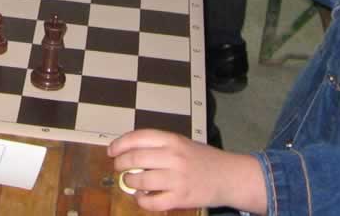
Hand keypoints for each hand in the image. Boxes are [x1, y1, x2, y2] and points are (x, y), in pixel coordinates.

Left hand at [108, 129, 266, 212]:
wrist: (228, 176)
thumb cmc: (202, 158)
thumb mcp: (181, 143)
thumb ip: (158, 146)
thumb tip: (128, 151)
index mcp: (172, 140)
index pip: (138, 137)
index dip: (120, 144)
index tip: (111, 151)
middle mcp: (174, 157)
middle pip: (136, 158)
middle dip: (121, 164)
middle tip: (118, 167)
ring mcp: (177, 178)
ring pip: (141, 180)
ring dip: (130, 181)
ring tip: (130, 181)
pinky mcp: (181, 198)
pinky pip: (153, 202)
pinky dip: (142, 200)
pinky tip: (141, 197)